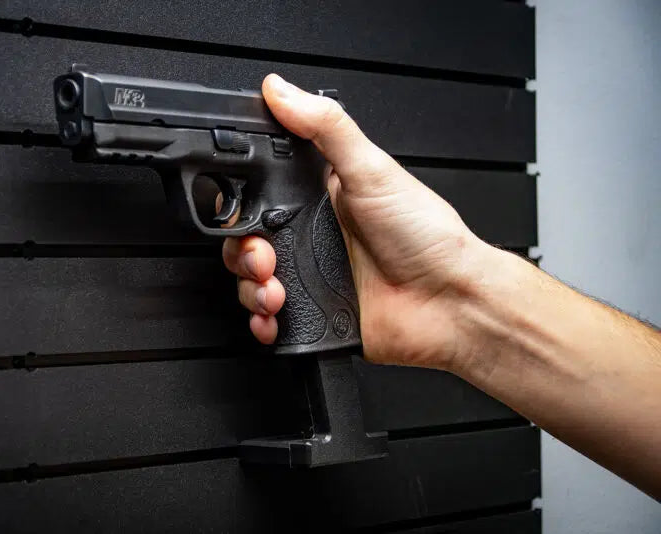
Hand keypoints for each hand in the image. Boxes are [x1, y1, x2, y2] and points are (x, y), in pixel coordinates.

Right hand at [222, 74, 492, 369]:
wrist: (449, 301)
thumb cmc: (427, 236)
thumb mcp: (373, 170)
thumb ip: (326, 127)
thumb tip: (282, 90)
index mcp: (318, 197)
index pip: (259, 193)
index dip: (240, 202)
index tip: (240, 210)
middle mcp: (309, 235)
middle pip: (245, 240)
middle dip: (242, 252)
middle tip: (265, 257)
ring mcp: (309, 275)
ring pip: (249, 281)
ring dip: (250, 289)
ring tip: (275, 290)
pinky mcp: (312, 313)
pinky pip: (267, 317)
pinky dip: (260, 321)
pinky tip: (273, 316)